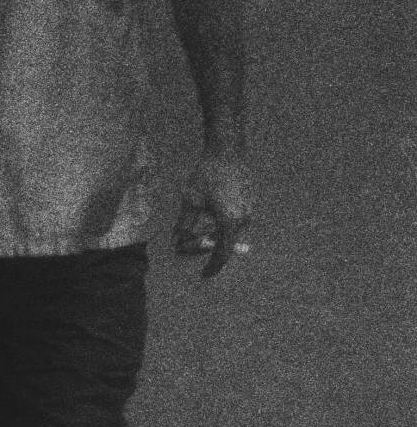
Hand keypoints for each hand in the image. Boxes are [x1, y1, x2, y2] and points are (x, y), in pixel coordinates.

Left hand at [173, 153, 252, 278]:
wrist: (227, 150)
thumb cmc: (207, 174)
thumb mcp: (191, 200)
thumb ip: (184, 224)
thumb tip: (177, 242)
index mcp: (229, 223)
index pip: (222, 255)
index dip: (212, 267)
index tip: (203, 275)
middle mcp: (243, 220)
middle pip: (226, 244)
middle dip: (208, 246)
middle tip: (192, 243)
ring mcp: (249, 212)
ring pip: (230, 232)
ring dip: (215, 233)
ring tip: (200, 219)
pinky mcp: (249, 203)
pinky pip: (235, 221)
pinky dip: (222, 223)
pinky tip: (211, 207)